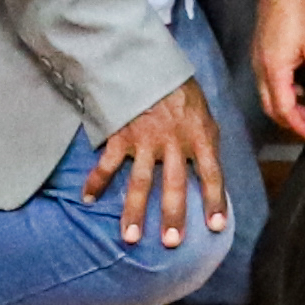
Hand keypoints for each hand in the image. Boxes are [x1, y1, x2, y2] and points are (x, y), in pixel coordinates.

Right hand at [83, 78, 228, 247]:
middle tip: (171, 242)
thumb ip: (205, 141)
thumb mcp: (203, 112)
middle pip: (174, 184)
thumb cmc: (180, 90)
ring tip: (130, 237)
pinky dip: (96, 181)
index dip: (214, 200)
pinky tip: (88, 199)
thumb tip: (211, 170)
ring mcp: (145, 140)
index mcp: (198, 136)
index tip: (215, 226)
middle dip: (173, 214)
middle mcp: (173, 142)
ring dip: (134, 211)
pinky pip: (108, 163)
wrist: (149, 61)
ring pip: (140, 181)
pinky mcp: (121, 134)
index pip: (211, 173)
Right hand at [249, 0, 304, 136]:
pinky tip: (298, 88)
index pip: (283, 108)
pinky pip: (267, 82)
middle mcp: (260, 69)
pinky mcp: (260, 52)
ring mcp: (257, 60)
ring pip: (267, 95)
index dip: (297, 125)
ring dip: (285, 107)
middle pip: (270, 106)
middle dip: (289, 121)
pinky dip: (281, 92)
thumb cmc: (300, 15)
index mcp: (274, 71)